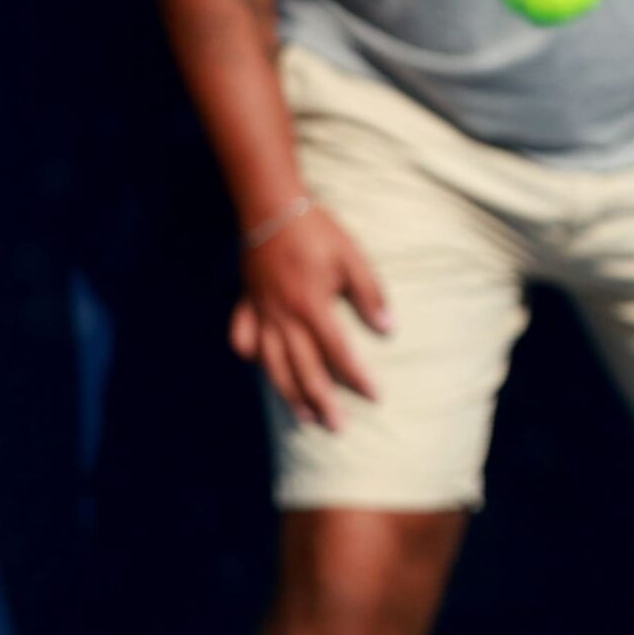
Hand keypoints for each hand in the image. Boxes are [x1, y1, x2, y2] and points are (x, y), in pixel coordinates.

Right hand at [230, 205, 389, 431]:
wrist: (271, 207)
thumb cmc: (318, 231)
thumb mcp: (353, 258)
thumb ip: (370, 295)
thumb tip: (389, 329)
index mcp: (312, 307)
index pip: (338, 353)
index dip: (357, 378)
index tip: (376, 397)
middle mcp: (283, 318)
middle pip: (303, 370)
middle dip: (322, 402)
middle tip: (337, 427)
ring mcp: (261, 313)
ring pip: (272, 365)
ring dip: (288, 393)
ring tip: (303, 416)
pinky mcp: (247, 304)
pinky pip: (244, 340)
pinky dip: (253, 359)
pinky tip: (262, 370)